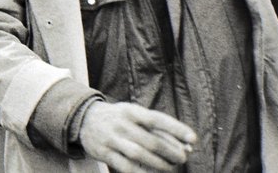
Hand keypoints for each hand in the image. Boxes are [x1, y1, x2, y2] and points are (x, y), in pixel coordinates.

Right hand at [78, 101, 196, 172]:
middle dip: (171, 152)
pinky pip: (126, 167)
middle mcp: (121, 124)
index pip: (157, 119)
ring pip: (140, 155)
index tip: (193, 139)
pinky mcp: (104, 153)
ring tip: (171, 168)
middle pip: (151, 141)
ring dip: (159, 164)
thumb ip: (157, 127)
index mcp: (131, 111)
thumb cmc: (118, 118)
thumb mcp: (134, 114)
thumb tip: (186, 145)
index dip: (176, 129)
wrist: (83, 118)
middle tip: (182, 159)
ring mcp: (111, 139)